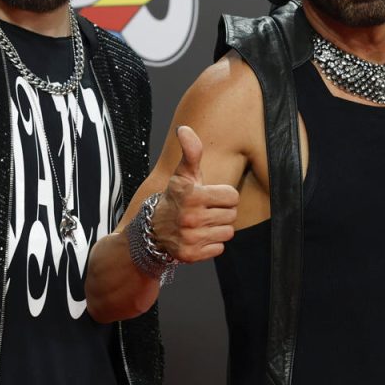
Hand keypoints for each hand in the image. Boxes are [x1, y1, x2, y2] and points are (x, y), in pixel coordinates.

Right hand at [153, 125, 238, 262]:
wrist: (152, 230)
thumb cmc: (175, 198)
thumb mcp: (182, 175)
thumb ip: (191, 152)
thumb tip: (184, 129)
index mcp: (192, 195)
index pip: (232, 196)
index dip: (224, 196)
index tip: (209, 197)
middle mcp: (190, 217)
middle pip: (231, 215)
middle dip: (222, 212)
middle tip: (205, 211)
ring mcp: (190, 238)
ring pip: (227, 232)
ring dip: (218, 229)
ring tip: (202, 224)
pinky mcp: (191, 255)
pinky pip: (219, 249)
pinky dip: (211, 244)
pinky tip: (198, 237)